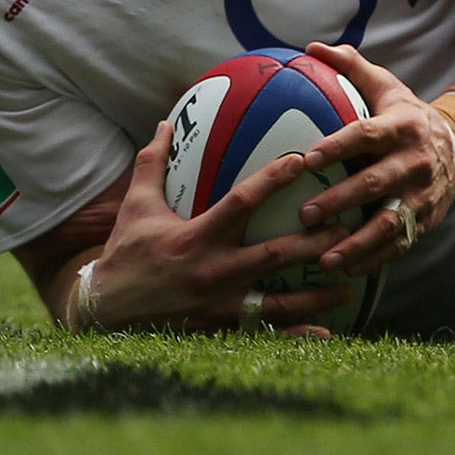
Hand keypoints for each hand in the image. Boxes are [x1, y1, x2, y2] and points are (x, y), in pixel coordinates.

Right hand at [85, 120, 356, 334]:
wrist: (104, 310)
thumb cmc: (126, 251)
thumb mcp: (136, 205)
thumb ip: (153, 163)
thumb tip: (166, 120)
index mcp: (194, 238)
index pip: (240, 204)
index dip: (270, 182)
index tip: (301, 161)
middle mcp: (211, 272)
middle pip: (270, 256)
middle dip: (310, 242)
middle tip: (346, 225)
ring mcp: (217, 305)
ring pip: (275, 302)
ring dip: (315, 294)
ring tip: (350, 281)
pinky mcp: (219, 328)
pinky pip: (263, 332)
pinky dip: (295, 333)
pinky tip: (327, 331)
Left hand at [297, 43, 454, 278]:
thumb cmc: (407, 115)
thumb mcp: (386, 87)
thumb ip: (350, 67)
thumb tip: (311, 47)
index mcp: (402, 126)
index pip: (366, 135)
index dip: (336, 147)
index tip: (305, 160)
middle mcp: (415, 161)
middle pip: (374, 183)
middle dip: (338, 201)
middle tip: (304, 214)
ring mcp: (422, 194)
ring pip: (388, 223)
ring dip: (355, 243)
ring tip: (323, 257)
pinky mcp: (425, 220)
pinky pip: (398, 245)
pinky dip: (373, 260)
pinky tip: (344, 269)